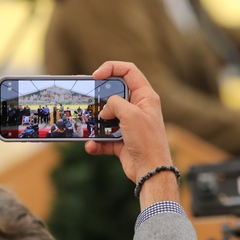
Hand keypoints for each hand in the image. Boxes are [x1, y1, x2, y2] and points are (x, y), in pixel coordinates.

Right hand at [84, 62, 172, 184]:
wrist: (151, 171)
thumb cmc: (147, 141)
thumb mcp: (131, 114)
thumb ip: (115, 104)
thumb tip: (104, 111)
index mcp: (145, 96)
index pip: (129, 71)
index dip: (111, 68)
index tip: (96, 75)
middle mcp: (137, 108)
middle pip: (114, 94)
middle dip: (99, 98)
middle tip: (88, 101)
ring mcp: (129, 125)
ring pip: (106, 117)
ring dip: (95, 123)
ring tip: (88, 126)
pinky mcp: (121, 140)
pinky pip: (104, 137)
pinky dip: (96, 142)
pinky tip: (92, 146)